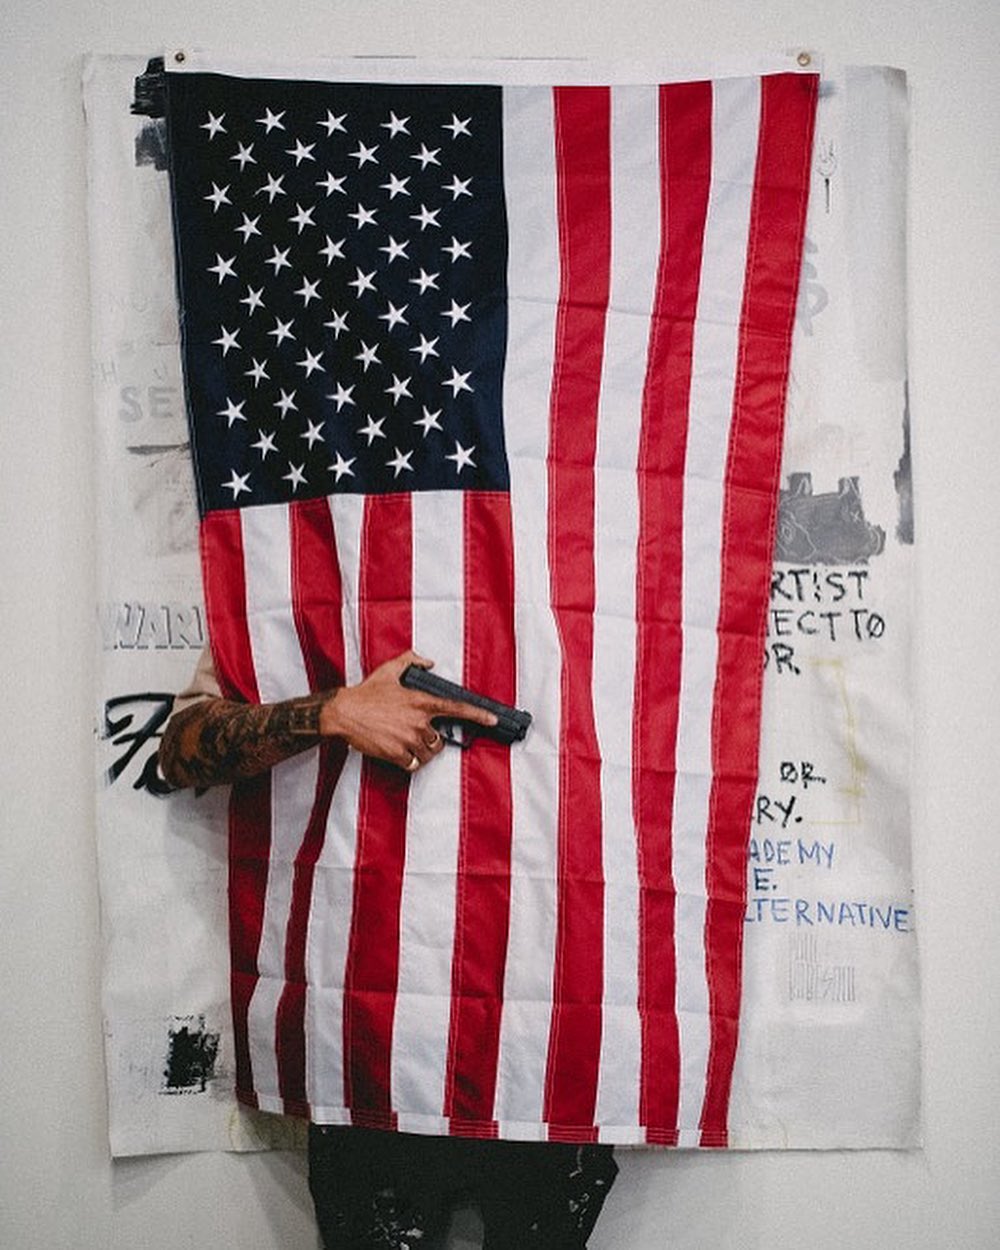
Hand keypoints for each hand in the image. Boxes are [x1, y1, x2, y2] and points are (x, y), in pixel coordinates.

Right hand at [318, 650, 497, 771]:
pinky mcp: (397, 754)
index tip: (493, 719)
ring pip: (428, 754)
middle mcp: (419, 721)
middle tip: (416, 735)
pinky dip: (410, 762)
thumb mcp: (389, 669)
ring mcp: (408, 739)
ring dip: (422, 752)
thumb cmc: (366, 691)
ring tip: (407, 744)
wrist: (343, 712)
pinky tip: (400, 753)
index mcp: (421, 701)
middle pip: (440, 740)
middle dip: (432, 740)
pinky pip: (414, 765)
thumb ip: (412, 660)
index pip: (455, 708)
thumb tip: (428, 662)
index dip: (477, 714)